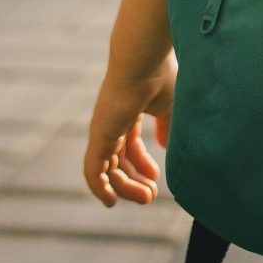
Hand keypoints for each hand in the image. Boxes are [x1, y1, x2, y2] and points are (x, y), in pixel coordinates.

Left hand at [83, 54, 175, 206]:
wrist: (143, 61)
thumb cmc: (160, 76)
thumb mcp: (169, 106)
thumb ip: (166, 126)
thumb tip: (165, 145)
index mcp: (128, 112)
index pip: (129, 145)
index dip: (141, 164)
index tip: (156, 178)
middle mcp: (113, 122)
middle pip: (117, 160)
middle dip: (133, 180)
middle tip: (150, 196)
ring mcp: (104, 130)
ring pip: (108, 169)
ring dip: (125, 188)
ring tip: (146, 198)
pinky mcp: (99, 136)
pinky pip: (93, 170)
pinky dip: (99, 188)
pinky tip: (110, 202)